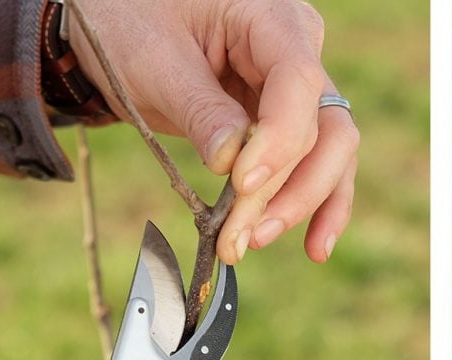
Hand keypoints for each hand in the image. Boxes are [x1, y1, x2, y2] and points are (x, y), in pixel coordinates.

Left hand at [70, 0, 358, 264]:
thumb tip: (232, 164)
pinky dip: (316, 206)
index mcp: (271, 18)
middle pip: (324, 129)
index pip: (298, 82)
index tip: (243, 184)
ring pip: (330, 155)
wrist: (121, 23)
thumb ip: (199, 108)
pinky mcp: (288, 123)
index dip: (280, 140)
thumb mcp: (153, 59)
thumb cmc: (132, 21)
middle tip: (243, 232)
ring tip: (255, 240)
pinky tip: (314, 246)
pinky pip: (317, 166)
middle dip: (288, 189)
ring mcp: (299, 90)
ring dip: (300, 205)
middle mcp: (299, 51)